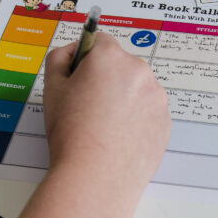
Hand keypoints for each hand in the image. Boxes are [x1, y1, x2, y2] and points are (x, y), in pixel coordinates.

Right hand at [43, 32, 171, 191]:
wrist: (96, 176)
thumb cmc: (71, 132)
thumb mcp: (52, 88)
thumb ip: (59, 59)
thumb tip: (71, 52)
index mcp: (111, 57)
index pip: (99, 41)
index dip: (85, 57)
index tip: (79, 76)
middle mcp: (139, 71)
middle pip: (120, 65)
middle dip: (106, 78)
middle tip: (88, 106)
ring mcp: (157, 96)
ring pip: (137, 89)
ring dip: (124, 98)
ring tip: (105, 126)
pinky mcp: (165, 120)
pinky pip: (148, 111)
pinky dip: (137, 118)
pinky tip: (120, 137)